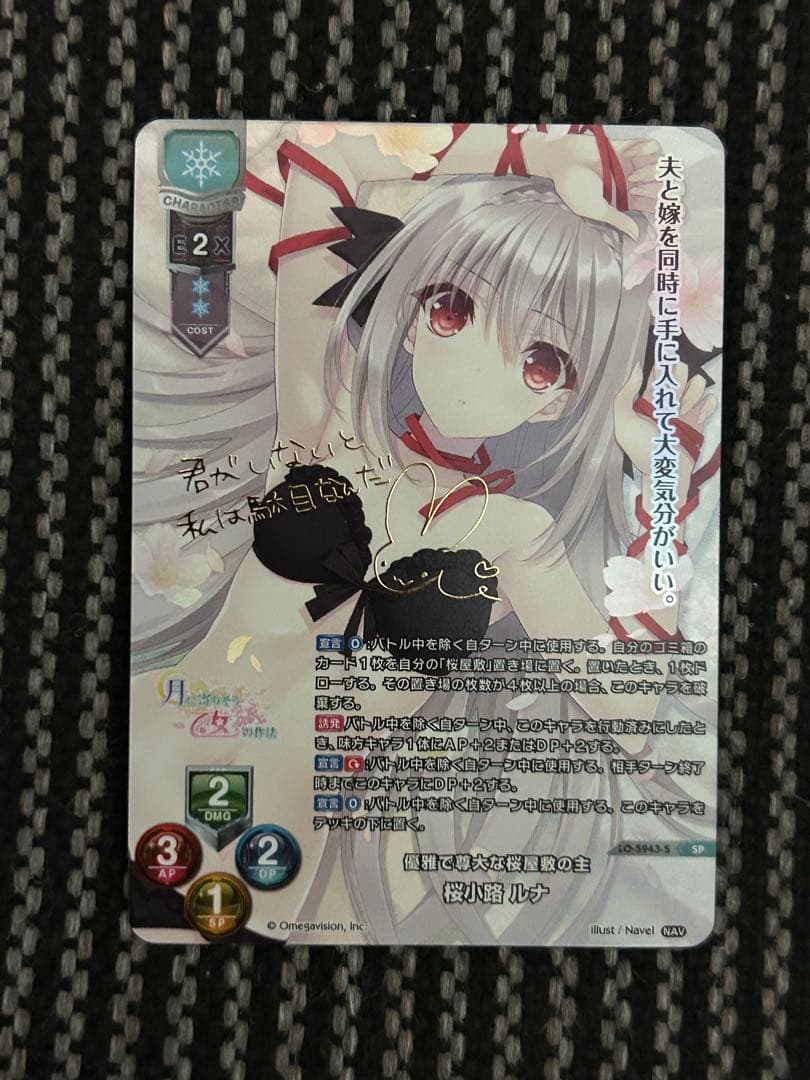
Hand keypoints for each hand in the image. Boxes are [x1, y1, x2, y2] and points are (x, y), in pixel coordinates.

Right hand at [524, 133, 662, 239]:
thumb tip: (635, 235)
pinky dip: (646, 149)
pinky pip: (651, 145)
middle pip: (664, 184)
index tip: (677, 212)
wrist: (562, 160)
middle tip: (640, 190)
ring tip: (632, 174)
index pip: (655, 205)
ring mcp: (632, 163)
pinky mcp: (629, 146)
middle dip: (659, 189)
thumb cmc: (573, 187)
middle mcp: (633, 182)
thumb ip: (617, 220)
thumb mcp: (594, 209)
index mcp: (627, 200)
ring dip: (651, 170)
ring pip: (661, 164)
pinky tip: (630, 155)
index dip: (669, 208)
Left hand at [613, 360, 716, 495]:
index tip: (662, 370)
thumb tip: (636, 370)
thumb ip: (625, 396)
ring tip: (682, 411)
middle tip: (673, 393)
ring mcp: (684, 410)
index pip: (657, 375)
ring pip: (696, 384)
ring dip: (692, 392)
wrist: (665, 471)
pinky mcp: (699, 420)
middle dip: (678, 379)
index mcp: (649, 401)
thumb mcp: (624, 424)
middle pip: (680, 374)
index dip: (661, 369)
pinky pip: (709, 400)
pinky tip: (697, 414)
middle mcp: (668, 403)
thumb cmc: (642, 451)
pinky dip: (706, 404)